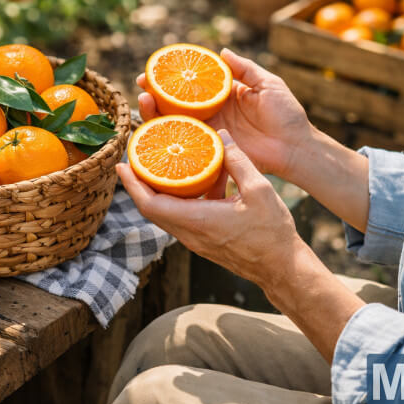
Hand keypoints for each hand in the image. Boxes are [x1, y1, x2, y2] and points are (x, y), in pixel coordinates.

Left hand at [116, 129, 302, 285]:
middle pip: (151, 208)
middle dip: (138, 183)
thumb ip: (238, 160)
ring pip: (165, 213)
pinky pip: (180, 217)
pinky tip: (191, 180)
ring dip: (157, 190)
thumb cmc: (272, 233)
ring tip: (157, 164)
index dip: (132, 185)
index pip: (150, 204)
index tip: (121, 165)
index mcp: (197, 221)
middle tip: (134, 157)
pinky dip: (177, 198)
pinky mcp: (203, 241)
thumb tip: (221, 136)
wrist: (282, 268)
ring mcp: (195, 240)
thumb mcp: (259, 189)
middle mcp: (190, 233)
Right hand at [137, 49, 312, 180]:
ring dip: (154, 113)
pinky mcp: (212, 149)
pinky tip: (151, 129)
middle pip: (177, 101)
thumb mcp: (268, 84)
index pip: (193, 82)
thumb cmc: (287, 115)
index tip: (155, 68)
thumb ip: (245, 68)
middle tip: (141, 86)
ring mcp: (211, 130)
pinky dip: (167, 136)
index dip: (173, 75)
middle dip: (155, 93)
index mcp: (224, 93)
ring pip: (175, 121)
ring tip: (142, 102)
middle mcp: (213, 111)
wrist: (295, 148)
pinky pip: (186, 143)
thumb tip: (221, 52)